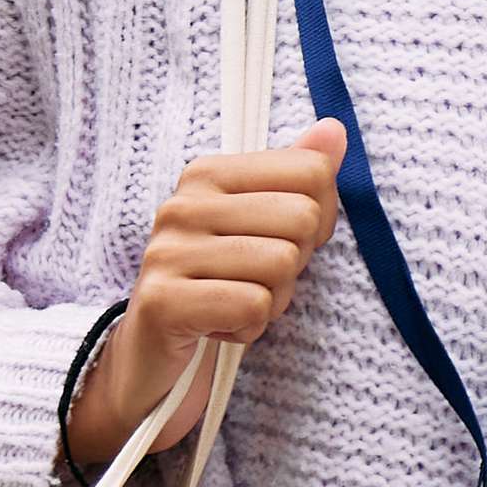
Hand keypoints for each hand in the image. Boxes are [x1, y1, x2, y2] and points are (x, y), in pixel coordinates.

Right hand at [64, 124, 350, 474]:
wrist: (151, 357)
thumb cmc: (218, 286)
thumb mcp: (261, 227)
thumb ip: (296, 176)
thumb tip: (335, 129)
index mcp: (208, 173)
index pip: (311, 173)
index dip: (319, 218)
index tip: (284, 242)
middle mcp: (183, 204)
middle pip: (301, 218)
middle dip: (295, 264)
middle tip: (256, 282)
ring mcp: (168, 251)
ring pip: (281, 265)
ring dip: (273, 300)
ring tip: (235, 304)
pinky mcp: (163, 300)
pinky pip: (253, 306)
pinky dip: (249, 328)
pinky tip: (219, 327)